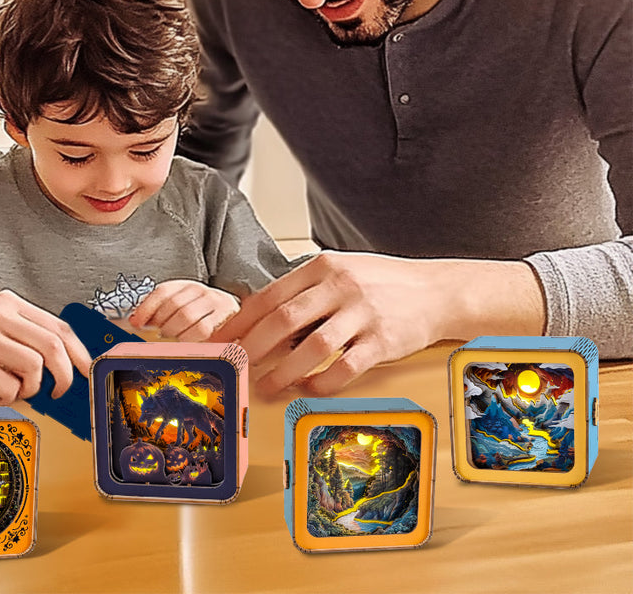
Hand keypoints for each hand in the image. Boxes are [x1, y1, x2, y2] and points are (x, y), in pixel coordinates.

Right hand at [0, 290, 90, 402]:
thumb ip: (14, 329)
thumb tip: (56, 355)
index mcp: (3, 301)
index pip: (57, 324)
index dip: (78, 351)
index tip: (86, 368)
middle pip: (53, 345)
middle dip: (66, 374)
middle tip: (60, 390)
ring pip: (35, 367)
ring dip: (33, 388)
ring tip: (18, 390)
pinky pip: (9, 386)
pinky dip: (11, 396)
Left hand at [128, 280, 239, 340]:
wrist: (232, 314)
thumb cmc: (202, 314)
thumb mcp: (180, 307)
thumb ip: (159, 312)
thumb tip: (136, 322)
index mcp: (184, 285)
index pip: (162, 292)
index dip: (146, 307)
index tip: (136, 322)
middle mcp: (199, 289)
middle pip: (173, 304)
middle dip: (161, 323)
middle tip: (157, 334)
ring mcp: (213, 300)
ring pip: (186, 315)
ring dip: (174, 331)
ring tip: (173, 338)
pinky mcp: (224, 316)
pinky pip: (201, 329)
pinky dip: (189, 338)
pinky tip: (186, 341)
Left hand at [212, 252, 544, 398]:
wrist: (436, 291)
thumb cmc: (380, 283)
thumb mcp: (339, 271)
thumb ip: (304, 289)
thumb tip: (257, 313)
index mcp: (322, 267)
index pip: (271, 295)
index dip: (241, 320)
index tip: (221, 339)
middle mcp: (340, 287)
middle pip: (284, 320)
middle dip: (253, 347)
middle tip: (235, 366)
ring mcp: (363, 314)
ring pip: (312, 347)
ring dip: (283, 371)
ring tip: (265, 387)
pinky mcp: (384, 341)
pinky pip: (345, 367)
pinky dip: (322, 382)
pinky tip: (307, 390)